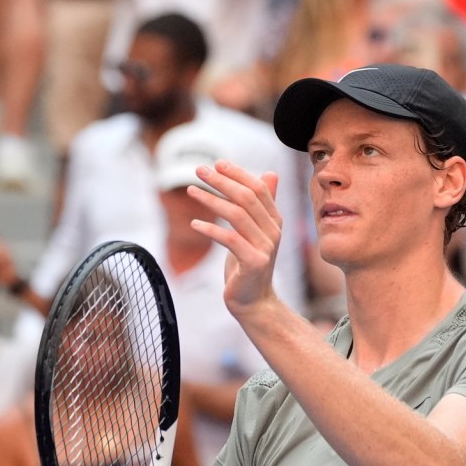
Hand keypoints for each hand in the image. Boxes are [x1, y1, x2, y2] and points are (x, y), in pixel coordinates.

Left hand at [187, 161, 282, 319]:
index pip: (258, 188)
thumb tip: (271, 172)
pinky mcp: (254, 263)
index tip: (216, 163)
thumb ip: (262, 205)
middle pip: (247, 197)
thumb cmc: (249, 265)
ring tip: (190, 191)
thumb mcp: (256, 232)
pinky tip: (194, 225)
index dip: (238, 173)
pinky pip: (230, 239)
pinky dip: (210, 229)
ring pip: (237, 215)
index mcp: (275, 220)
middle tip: (198, 170)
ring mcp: (266, 248)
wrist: (254, 302)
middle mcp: (274, 231)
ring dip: (211, 200)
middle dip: (221, 181)